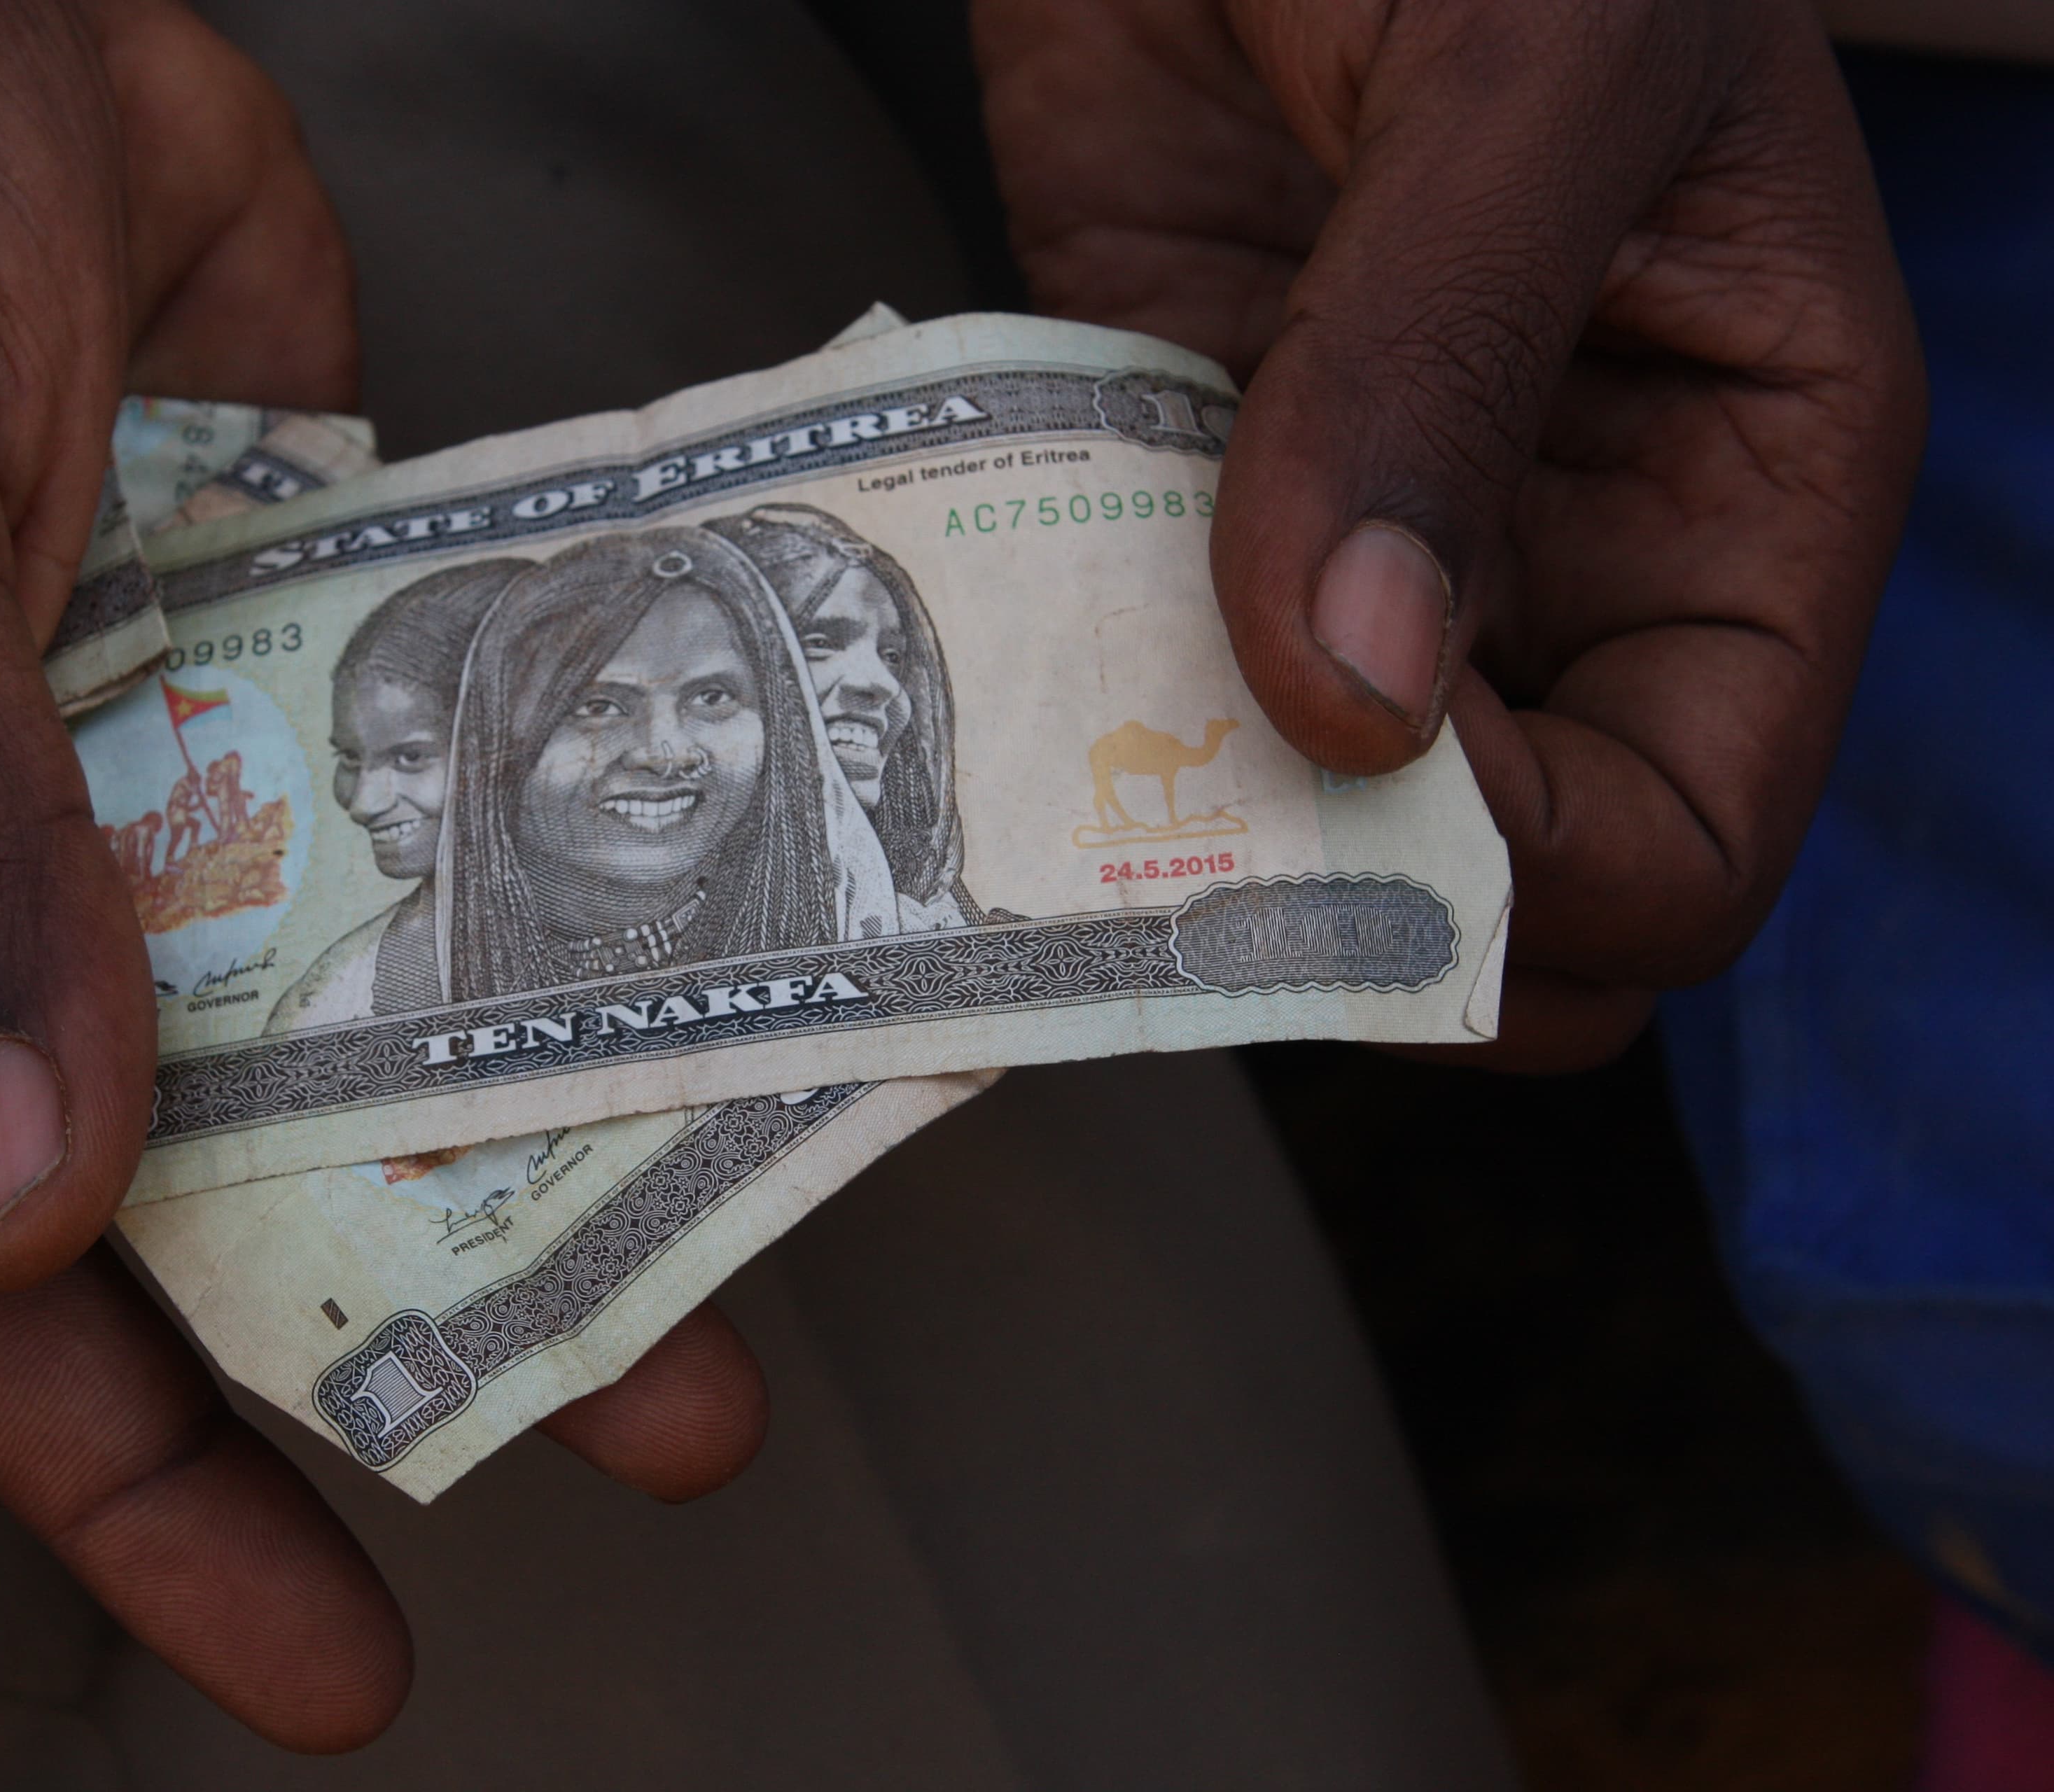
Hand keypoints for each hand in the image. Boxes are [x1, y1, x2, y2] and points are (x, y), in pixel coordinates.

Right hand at [0, 0, 760, 1748]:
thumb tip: (1, 1189)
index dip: (107, 1461)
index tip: (296, 1630)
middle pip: (134, 1186)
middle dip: (342, 1344)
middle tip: (567, 1449)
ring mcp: (103, 784)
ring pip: (303, 1040)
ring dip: (481, 1163)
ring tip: (681, 1309)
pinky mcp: (262, 678)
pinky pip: (401, 857)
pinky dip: (513, 945)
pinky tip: (660, 1026)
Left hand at [976, 0, 1924, 1067]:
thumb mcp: (1529, 67)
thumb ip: (1443, 365)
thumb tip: (1359, 692)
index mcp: (1747, 479)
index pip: (1700, 829)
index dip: (1538, 883)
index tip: (1348, 797)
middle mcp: (1567, 545)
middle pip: (1496, 873)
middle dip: (1354, 910)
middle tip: (1172, 859)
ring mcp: (1367, 528)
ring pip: (1301, 803)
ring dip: (1179, 827)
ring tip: (1052, 788)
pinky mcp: (1189, 482)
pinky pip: (1143, 662)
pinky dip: (1072, 702)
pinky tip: (989, 683)